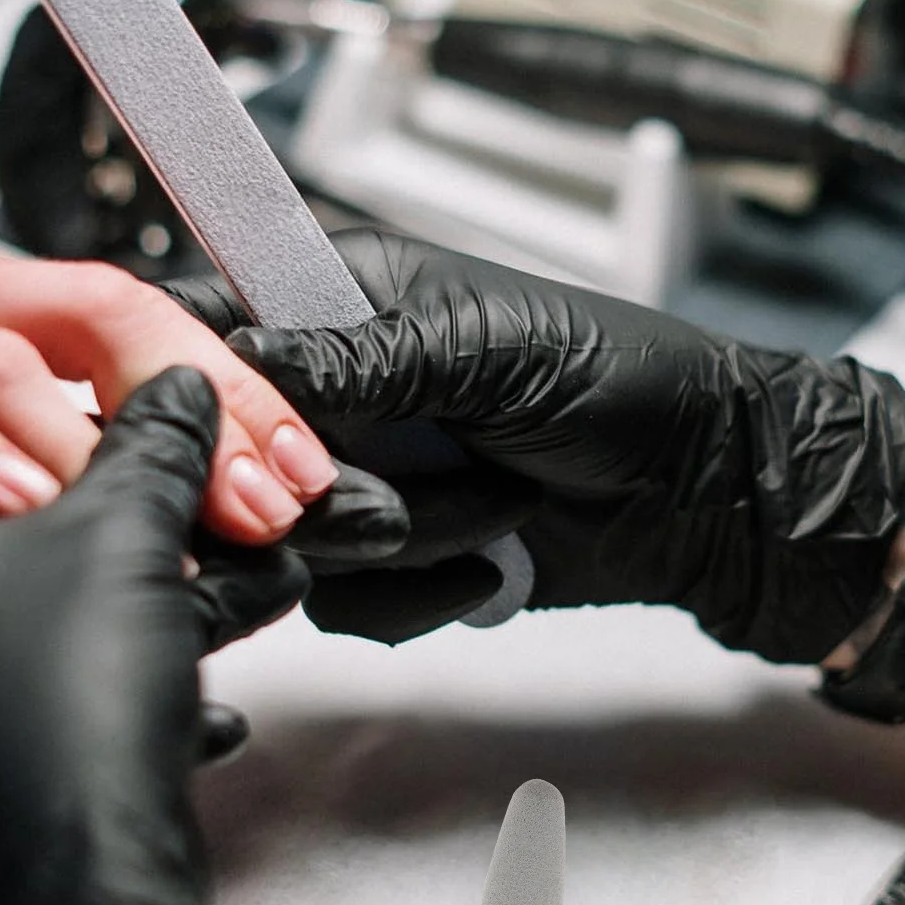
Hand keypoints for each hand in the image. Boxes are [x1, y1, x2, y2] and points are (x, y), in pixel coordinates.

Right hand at [0, 235, 337, 538]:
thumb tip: (180, 504)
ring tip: (177, 521)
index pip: (142, 315)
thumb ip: (52, 444)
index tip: (306, 468)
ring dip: (100, 446)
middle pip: (100, 313)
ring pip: (1, 358)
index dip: (236, 387)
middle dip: (203, 405)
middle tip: (269, 498)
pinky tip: (26, 507)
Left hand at [0, 367, 305, 904]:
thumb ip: (156, 450)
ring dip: (141, 621)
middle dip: (140, 543)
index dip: (93, 445)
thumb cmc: (66, 724)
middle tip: (221, 541)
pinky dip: (105, 696)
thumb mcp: (129, 545)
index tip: (169, 456)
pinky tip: (188, 710)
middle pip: (13, 545)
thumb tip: (175, 396)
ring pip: (31, 637)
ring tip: (235, 613)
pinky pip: (25, 712)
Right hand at [202, 230, 904, 661]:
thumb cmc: (621, 383)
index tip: (240, 434)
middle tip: (405, 491)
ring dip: (408, 541)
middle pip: (236, 462)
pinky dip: (428, 593)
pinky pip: (349, 605)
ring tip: (499, 502)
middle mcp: (339, 392)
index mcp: (347, 300)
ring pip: (293, 545)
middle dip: (330, 494)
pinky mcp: (395, 560)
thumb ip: (361, 356)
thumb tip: (245, 365)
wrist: (704, 492)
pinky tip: (496, 557)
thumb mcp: (491, 349)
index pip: (212, 326)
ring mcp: (363, 480)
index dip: (199, 383)